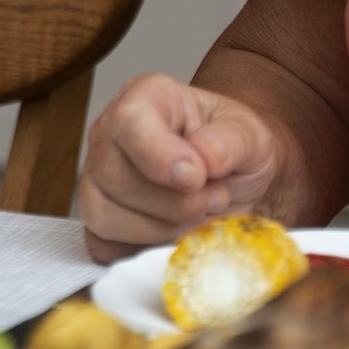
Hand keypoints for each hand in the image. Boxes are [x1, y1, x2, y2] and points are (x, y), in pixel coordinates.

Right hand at [77, 73, 285, 260]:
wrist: (234, 181)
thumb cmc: (234, 149)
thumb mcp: (250, 135)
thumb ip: (230, 142)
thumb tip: (203, 159)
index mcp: (147, 97)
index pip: (129, 121)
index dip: (159, 156)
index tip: (197, 178)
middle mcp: (110, 133)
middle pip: (114, 175)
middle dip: (172, 203)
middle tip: (213, 199)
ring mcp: (98, 176)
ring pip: (101, 213)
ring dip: (157, 229)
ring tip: (196, 218)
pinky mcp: (97, 218)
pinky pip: (101, 245)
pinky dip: (141, 250)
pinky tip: (172, 236)